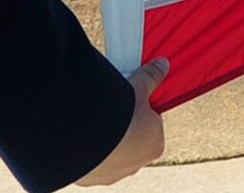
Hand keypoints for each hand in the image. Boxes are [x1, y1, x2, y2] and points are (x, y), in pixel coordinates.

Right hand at [74, 58, 167, 185]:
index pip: (151, 127)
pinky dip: (85, 152)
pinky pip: (88, 164)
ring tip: (95, 120)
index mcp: (154, 145)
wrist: (89, 136)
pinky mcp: (89, 178)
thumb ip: (151, 77)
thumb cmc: (121, 113)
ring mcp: (112, 174)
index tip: (129, 102)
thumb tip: (163, 64)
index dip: (140, 112)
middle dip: (123, 128)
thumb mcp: (139, 88)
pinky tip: (80, 136)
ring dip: (104, 142)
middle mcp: (135, 165)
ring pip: (109, 156)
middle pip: (131, 143)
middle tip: (111, 109)